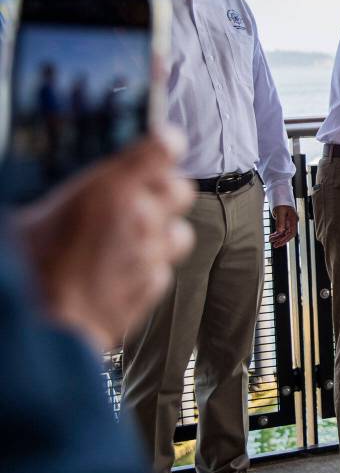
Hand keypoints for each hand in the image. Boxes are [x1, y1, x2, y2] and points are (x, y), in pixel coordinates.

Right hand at [15, 129, 195, 351]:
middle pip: (182, 188)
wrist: (42, 331)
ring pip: (181, 231)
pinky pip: (164, 268)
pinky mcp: (153, 286)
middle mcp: (141, 218)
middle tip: (137, 195)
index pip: (162, 147)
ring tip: (131, 237)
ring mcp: (151, 254)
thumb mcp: (25, 218)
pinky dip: (150, 267)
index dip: (163, 142)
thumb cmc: (25, 271)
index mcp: (109, 189)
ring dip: (163, 231)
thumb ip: (57, 195)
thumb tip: (55, 187)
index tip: (157, 143)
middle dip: (164, 189)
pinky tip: (121, 270)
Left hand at [270, 205, 297, 247]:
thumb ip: (280, 222)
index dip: (286, 239)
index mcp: (293, 220)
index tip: (280, 242)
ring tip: (270, 240)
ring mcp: (288, 223)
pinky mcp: (284, 223)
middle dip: (281, 240)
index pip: (292, 233)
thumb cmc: (282, 204)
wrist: (281, 199)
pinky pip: (281, 230)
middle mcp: (292, 223)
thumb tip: (280, 231)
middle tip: (275, 245)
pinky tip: (272, 236)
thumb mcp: (280, 212)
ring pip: (284, 233)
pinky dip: (276, 234)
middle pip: (288, 234)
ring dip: (277, 237)